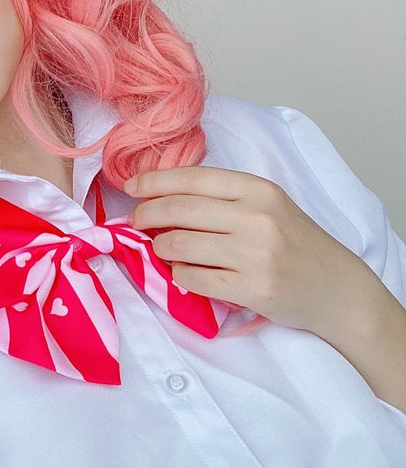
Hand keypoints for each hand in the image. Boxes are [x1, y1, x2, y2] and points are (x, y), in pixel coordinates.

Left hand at [124, 165, 371, 340]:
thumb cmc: (294, 243)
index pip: (191, 178)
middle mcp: (257, 218)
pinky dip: (178, 274)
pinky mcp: (252, 289)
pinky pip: (192, 278)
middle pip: (178, 210)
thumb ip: (220, 199)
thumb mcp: (266, 206)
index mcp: (258, 190)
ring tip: (161, 248)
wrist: (336, 288)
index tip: (131, 188)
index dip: (153, 182)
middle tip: (135, 222)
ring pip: (179, 245)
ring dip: (160, 247)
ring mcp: (255, 255)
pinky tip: (184, 272)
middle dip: (146, 215)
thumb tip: (157, 197)